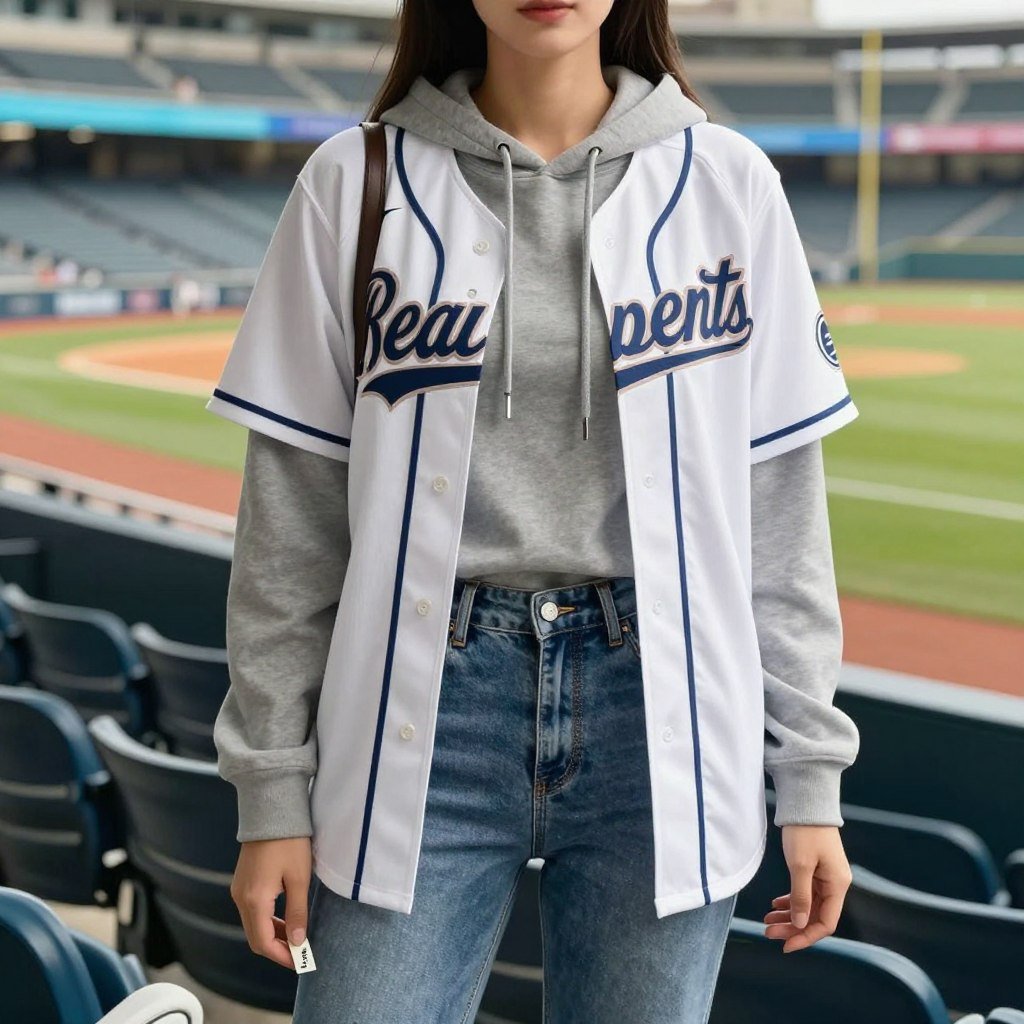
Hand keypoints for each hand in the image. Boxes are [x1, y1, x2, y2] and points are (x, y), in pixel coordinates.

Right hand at [230, 836, 312, 969]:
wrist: (271, 810)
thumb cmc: (289, 842)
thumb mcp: (299, 878)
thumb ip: (297, 912)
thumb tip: (297, 943)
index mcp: (254, 900)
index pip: (264, 943)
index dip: (282, 957)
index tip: (301, 963)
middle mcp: (240, 898)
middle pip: (255, 938)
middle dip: (277, 949)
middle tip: (300, 954)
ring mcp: (239, 890)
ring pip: (253, 925)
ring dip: (273, 936)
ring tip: (296, 939)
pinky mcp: (242, 882)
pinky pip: (252, 912)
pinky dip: (267, 921)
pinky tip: (285, 920)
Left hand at [763, 824, 851, 952]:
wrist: (806, 802)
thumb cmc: (805, 832)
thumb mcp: (800, 866)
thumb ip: (800, 897)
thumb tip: (799, 924)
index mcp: (837, 885)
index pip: (825, 923)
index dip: (805, 937)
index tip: (784, 944)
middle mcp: (835, 884)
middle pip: (815, 916)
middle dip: (792, 927)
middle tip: (768, 931)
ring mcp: (826, 877)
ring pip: (808, 905)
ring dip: (789, 915)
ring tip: (767, 920)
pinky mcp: (816, 869)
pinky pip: (805, 893)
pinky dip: (790, 900)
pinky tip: (775, 904)